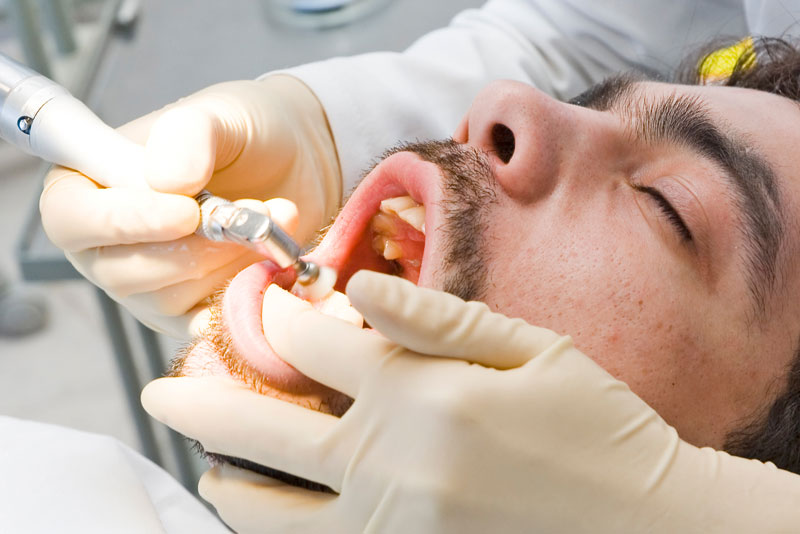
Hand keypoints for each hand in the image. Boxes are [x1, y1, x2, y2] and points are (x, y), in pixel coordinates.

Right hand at [40, 75, 340, 337]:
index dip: (122, 222)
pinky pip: (206, 324)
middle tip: (251, 209)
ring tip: (275, 216)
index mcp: (89, 186)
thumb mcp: (220, 115)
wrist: (298, 165)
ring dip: (229, 260)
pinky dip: (244, 294)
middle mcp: (107, 244)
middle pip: (120, 271)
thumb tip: (167, 182)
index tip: (186, 211)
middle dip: (193, 247)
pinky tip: (275, 260)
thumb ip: (188, 134)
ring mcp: (148, 285)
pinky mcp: (192, 312)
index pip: (70, 219)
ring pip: (168, 298)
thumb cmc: (244, 133)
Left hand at [142, 271, 799, 532]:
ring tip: (204, 463)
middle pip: (262, 428)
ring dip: (225, 481)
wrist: (650, 526)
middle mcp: (391, 463)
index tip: (263, 303)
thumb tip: (358, 286)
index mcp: (423, 396)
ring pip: (269, 510)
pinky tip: (263, 516)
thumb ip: (437, 319)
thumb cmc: (599, 428)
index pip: (316, 344)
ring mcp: (390, 524)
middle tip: (157, 388)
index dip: (279, 315)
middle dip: (199, 399)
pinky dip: (275, 533)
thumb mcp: (534, 351)